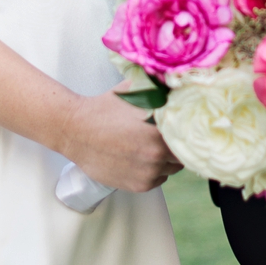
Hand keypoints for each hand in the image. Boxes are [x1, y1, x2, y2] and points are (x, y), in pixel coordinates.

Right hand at [57, 85, 181, 192]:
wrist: (76, 130)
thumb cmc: (104, 108)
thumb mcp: (134, 89)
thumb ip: (158, 86)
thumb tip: (177, 79)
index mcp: (160, 129)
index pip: (188, 135)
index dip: (185, 131)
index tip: (181, 127)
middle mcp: (158, 153)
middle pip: (183, 154)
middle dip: (176, 145)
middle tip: (164, 137)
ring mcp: (149, 172)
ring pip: (172, 169)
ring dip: (166, 160)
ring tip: (149, 147)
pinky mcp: (139, 185)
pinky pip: (158, 180)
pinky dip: (154, 171)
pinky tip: (140, 158)